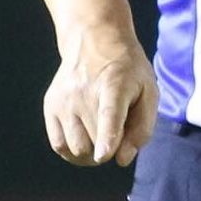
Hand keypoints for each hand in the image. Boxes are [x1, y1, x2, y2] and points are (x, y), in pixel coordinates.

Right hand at [43, 27, 156, 166]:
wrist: (94, 40)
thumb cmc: (127, 71)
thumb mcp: (149, 91)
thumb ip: (142, 127)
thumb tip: (122, 160)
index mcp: (114, 84)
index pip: (109, 114)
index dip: (107, 136)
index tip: (103, 156)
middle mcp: (84, 91)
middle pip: (96, 142)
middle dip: (111, 146)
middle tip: (118, 125)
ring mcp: (64, 99)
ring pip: (77, 149)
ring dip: (92, 152)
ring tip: (102, 134)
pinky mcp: (51, 105)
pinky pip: (59, 145)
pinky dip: (73, 151)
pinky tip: (85, 139)